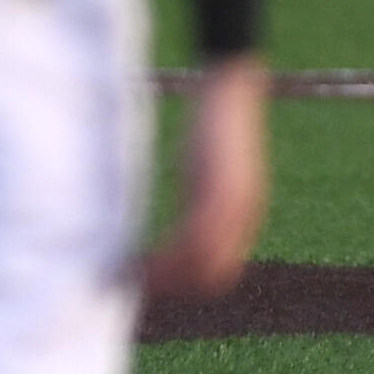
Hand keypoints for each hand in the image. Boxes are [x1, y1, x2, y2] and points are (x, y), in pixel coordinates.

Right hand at [142, 55, 269, 298]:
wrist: (231, 87)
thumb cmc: (216, 120)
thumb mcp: (209, 165)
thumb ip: (202, 191)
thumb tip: (185, 207)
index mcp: (242, 214)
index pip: (218, 268)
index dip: (184, 282)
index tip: (149, 282)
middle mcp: (243, 218)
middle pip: (212, 275)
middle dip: (173, 286)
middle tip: (133, 285)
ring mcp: (234, 207)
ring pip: (202, 263)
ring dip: (166, 276)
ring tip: (130, 276)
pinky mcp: (219, 191)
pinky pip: (195, 238)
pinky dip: (168, 255)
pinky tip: (143, 255)